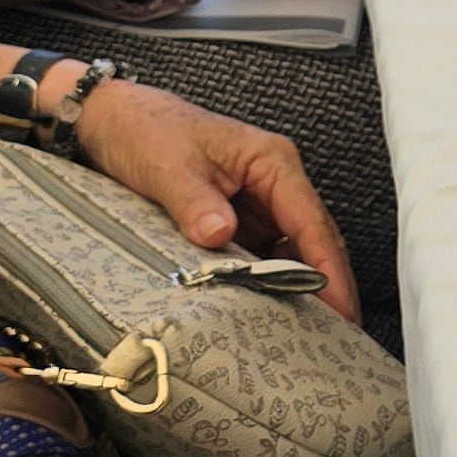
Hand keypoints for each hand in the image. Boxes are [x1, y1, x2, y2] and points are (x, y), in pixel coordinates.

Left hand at [71, 76, 362, 320]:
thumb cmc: (147, 130)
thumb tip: (220, 235)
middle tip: (339, 336)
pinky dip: (270, 283)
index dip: (329, 269)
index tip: (341, 309)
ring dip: (300, 288)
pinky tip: (270, 313)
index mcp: (271, 162)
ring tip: (312, 335)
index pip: (312, 222)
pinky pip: (264, 255)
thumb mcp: (167, 167)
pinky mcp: (239, 219)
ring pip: (292, 251)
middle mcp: (274, 182)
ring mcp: (258, 202)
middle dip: (328, 286)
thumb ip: (195, 202)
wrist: (115, 120)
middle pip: (314, 240)